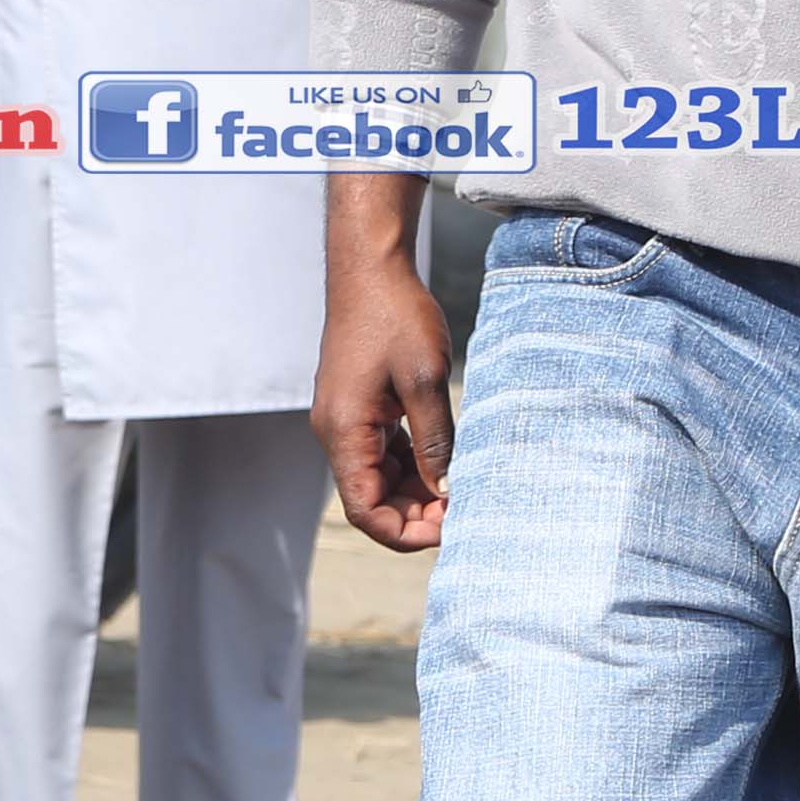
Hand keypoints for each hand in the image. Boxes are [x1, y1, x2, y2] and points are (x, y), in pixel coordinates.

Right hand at [315, 180, 457, 551]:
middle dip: (414, 514)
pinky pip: (381, 451)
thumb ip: (434, 440)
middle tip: (463, 510)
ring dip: (415, 490)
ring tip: (460, 487)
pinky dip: (410, 463)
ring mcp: (345, 419)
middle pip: (371, 498)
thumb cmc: (395, 316)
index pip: (364, 510)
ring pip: (378, 477)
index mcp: (343, 432)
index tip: (448, 529)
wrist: (370, 268)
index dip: (404, 532)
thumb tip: (445, 490)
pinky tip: (444, 459)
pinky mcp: (358, 406)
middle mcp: (336, 433)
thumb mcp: (425, 380)